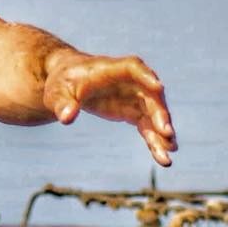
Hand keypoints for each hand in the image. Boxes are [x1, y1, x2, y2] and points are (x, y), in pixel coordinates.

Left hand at [43, 51, 176, 166]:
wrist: (67, 82)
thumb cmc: (62, 82)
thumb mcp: (57, 92)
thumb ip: (63, 103)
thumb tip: (67, 118)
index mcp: (110, 69)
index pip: (133, 68)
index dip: (146, 76)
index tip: (159, 87)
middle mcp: (129, 82)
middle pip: (150, 95)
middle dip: (160, 113)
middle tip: (167, 133)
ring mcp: (134, 97)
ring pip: (153, 114)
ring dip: (162, 132)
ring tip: (170, 152)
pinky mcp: (133, 112)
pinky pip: (148, 127)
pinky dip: (154, 141)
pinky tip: (163, 158)